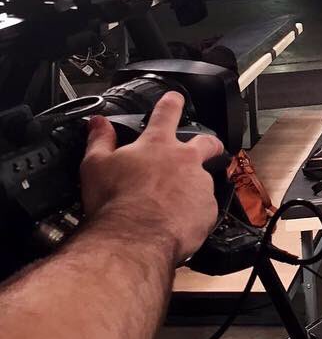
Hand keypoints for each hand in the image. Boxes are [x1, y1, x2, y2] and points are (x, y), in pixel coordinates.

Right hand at [79, 92, 223, 263]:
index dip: (172, 103)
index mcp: (158, 145)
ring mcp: (199, 184)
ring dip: (192, 186)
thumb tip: (97, 122)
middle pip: (206, 143)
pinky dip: (193, 212)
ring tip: (174, 203)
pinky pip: (204, 208)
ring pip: (203, 179)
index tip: (175, 99)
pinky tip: (177, 221)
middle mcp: (184, 160)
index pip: (167, 113)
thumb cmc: (115, 203)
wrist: (134, 238)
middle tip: (205, 149)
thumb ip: (100, 140)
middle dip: (208, 144)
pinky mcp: (207, 209)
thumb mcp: (95, 165)